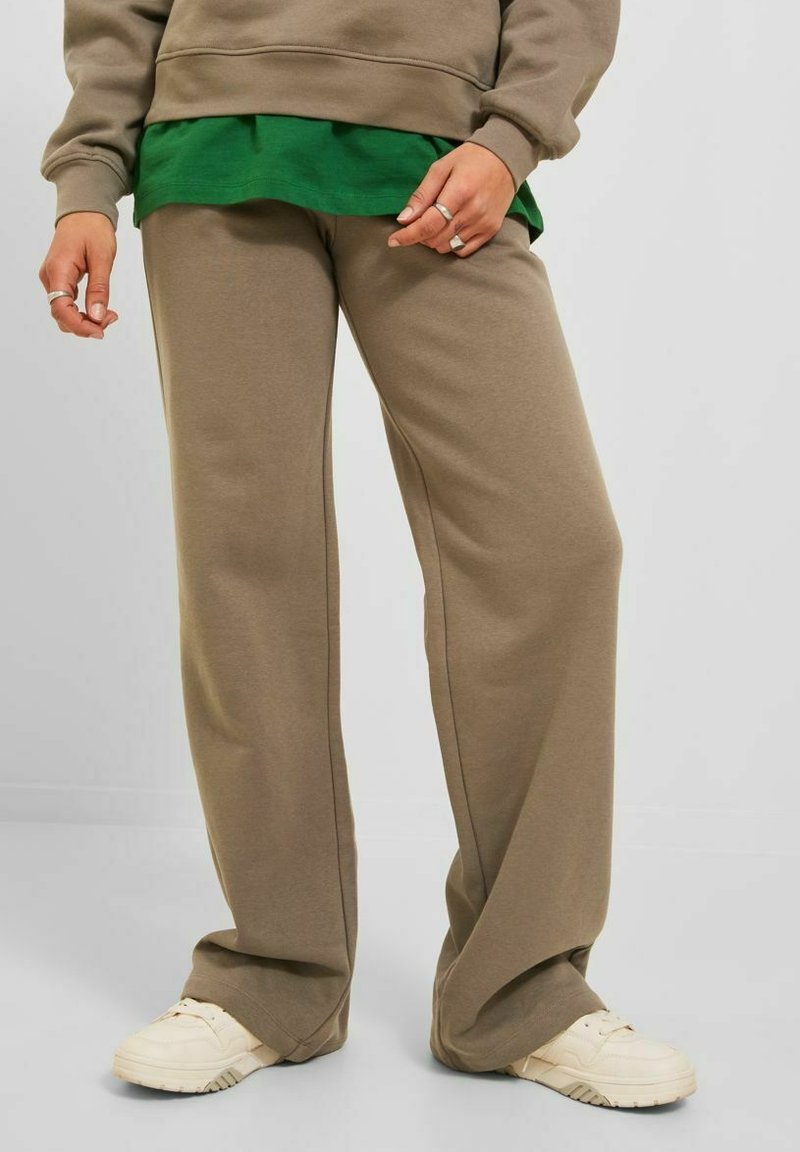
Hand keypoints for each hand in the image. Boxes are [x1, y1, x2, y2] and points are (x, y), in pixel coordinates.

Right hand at [38, 212, 118, 338]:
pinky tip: (101, 308)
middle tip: (111, 318)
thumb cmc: (92, 228)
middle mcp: (50, 277)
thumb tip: (98, 316)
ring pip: (65, 312)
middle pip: (61, 315)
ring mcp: (53, 279)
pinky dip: (85, 311)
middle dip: (86, 325)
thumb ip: (99, 289)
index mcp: (58, 270)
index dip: (79, 326)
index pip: (60, 310)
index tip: (100, 331)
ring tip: (109, 314)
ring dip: (86, 320)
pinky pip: (69, 304)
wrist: (84, 211)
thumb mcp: (102, 258)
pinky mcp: (60, 280)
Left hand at [387, 142, 515, 257]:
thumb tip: (403, 219)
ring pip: (447, 246)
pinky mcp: (491, 231)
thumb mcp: (441, 167)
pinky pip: (463, 250)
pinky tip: (449, 230)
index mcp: (459, 192)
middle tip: (418, 221)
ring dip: (434, 240)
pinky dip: (450, 245)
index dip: (408, 235)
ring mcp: (483, 223)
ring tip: (435, 222)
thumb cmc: (470, 159)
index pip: (428, 224)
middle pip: (435, 239)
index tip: (393, 240)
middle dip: (420, 235)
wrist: (506, 159)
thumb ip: (422, 194)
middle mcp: (473, 212)